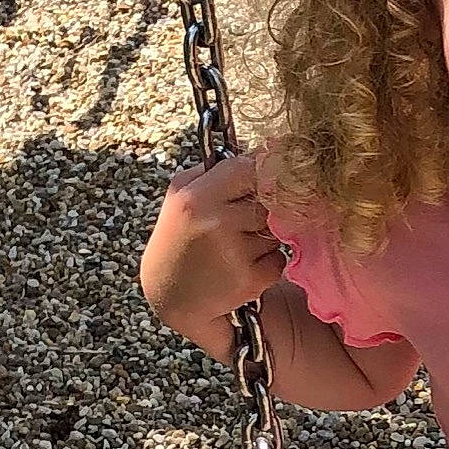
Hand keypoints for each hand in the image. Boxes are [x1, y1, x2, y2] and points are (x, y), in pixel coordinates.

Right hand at [139, 151, 287, 336]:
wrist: (169, 296)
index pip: (250, 167)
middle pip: (271, 199)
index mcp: (196, 197)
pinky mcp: (250, 280)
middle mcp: (216, 223)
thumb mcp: (181, 195)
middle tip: (246, 219)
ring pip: (278, 229)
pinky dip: (269, 262)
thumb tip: (265, 152)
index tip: (264, 179)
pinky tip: (243, 266)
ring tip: (238, 244)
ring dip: (268, 235)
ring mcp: (235, 253)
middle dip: (266, 206)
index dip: (263, 171)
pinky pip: (279, 258)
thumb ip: (217, 171)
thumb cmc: (179, 238)